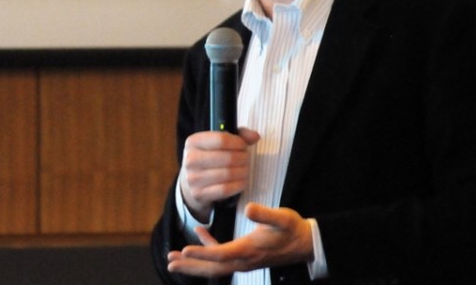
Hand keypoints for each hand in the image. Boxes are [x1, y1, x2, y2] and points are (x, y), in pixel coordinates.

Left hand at [167, 203, 313, 277]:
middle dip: (190, 266)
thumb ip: (265, 214)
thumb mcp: (281, 218)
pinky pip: (222, 255)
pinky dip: (208, 247)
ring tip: (175, 257)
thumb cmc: (292, 229)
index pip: (220, 255)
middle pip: (212, 266)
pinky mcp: (244, 256)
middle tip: (170, 262)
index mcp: (248, 250)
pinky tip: (200, 232)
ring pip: (214, 264)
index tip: (184, 251)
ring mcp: (243, 261)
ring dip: (195, 262)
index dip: (201, 253)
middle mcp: (243, 260)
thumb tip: (249, 209)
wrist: (305, 243)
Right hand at [179, 128, 259, 218]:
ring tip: (245, 169)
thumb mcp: (218, 142)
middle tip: (246, 159)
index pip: (221, 139)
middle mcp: (190, 159)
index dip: (238, 143)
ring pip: (228, 174)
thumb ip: (238, 135)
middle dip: (243, 158)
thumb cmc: (209, 157)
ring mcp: (193, 178)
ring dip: (243, 172)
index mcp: (193, 142)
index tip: (243, 146)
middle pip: (227, 158)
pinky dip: (238, 185)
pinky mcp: (199, 193)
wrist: (191, 181)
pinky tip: (242, 181)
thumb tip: (255, 136)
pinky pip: (225, 189)